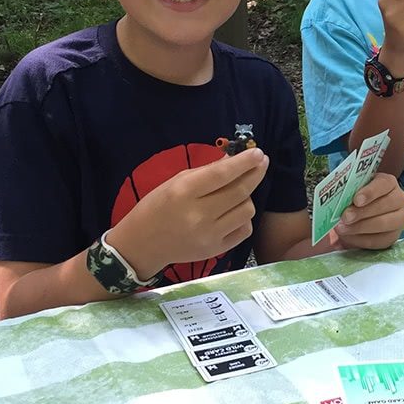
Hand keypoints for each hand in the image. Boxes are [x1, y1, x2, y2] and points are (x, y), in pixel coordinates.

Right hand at [108, 148, 268, 274]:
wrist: (142, 244)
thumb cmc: (157, 206)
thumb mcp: (176, 182)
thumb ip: (207, 171)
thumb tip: (235, 159)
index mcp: (184, 192)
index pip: (222, 174)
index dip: (244, 163)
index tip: (258, 152)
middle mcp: (198, 214)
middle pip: (240, 192)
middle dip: (255, 174)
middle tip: (261, 162)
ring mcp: (209, 235)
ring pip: (246, 210)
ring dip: (248, 197)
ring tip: (239, 191)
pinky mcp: (215, 250)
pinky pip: (244, 230)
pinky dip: (243, 218)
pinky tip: (234, 212)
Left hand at [334, 172, 403, 249]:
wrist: (363, 212)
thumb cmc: (358, 196)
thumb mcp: (355, 189)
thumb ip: (349, 192)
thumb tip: (337, 202)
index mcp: (389, 183)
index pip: (383, 184)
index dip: (370, 192)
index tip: (356, 200)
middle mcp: (400, 199)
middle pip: (385, 205)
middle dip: (362, 213)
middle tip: (345, 217)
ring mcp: (400, 219)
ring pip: (384, 224)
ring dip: (361, 227)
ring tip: (342, 229)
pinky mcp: (394, 236)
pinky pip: (379, 240)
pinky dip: (361, 239)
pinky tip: (348, 237)